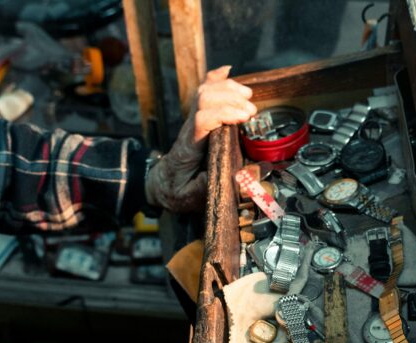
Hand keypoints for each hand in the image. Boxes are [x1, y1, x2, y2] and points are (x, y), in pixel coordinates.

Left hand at [146, 65, 255, 212]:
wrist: (163, 184)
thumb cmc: (178, 191)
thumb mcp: (189, 198)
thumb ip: (207, 187)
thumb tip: (234, 176)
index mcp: (189, 147)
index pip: (202, 119)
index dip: (224, 113)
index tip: (245, 117)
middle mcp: (190, 129)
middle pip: (204, 99)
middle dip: (230, 98)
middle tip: (251, 110)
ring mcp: (193, 121)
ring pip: (204, 92)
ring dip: (227, 88)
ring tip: (247, 96)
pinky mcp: (199, 118)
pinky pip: (204, 92)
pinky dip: (216, 79)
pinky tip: (227, 71)